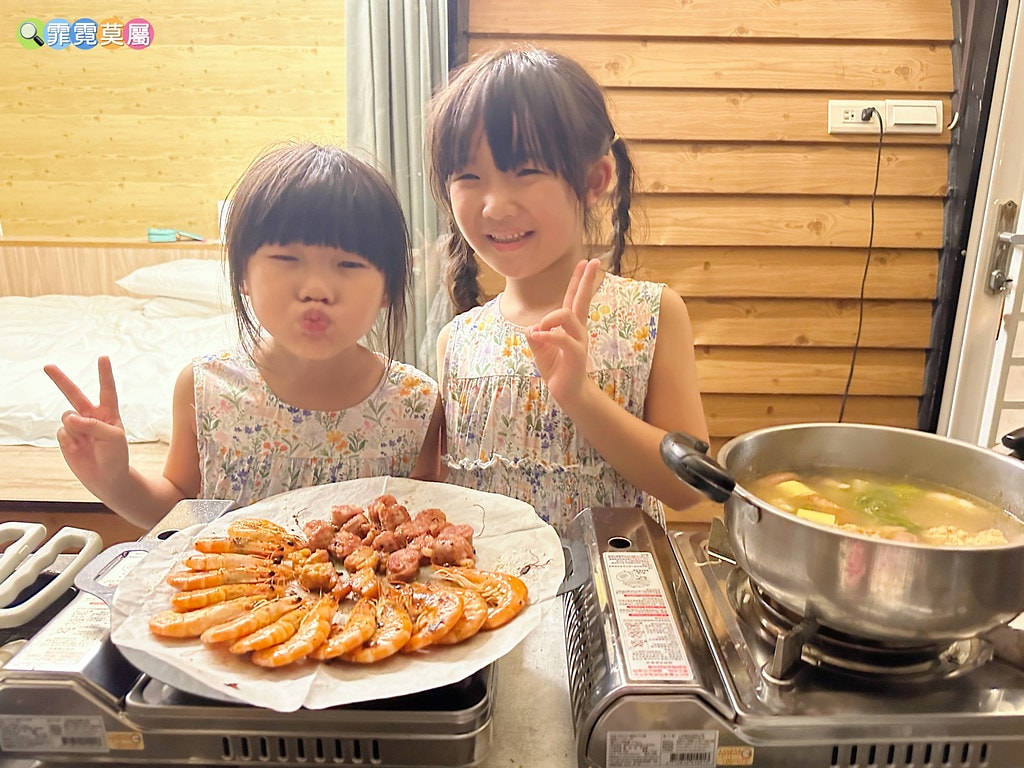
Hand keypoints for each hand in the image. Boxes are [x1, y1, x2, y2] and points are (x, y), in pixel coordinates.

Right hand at [43, 356, 130, 492]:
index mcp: (108, 412)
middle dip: (60, 380)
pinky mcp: (66, 438)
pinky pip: (62, 433)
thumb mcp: (113, 438)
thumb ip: (93, 424)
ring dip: (75, 428)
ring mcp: (77, 427)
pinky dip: (69, 441)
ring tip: (87, 442)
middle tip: (47, 366)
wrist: (107, 479)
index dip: (104, 374)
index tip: (103, 357)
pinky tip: (79, 449)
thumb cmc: (116, 457)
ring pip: (67, 417)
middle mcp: (91, 416)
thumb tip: (69, 417)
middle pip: (73, 394)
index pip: (107, 389)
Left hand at [526, 259, 602, 407]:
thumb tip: (532, 328)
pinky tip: (537, 336)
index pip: (574, 298)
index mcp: (570, 326)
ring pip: (567, 315)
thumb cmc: (556, 368)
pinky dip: (548, 335)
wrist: (567, 392)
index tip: (586, 262)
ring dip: (549, 318)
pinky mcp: (575, 354)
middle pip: (582, 299)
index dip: (579, 280)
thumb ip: (535, 335)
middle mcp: (578, 329)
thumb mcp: (540, 348)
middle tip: (593, 262)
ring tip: (539, 330)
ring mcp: (579, 341)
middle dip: (586, 280)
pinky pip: (562, 338)